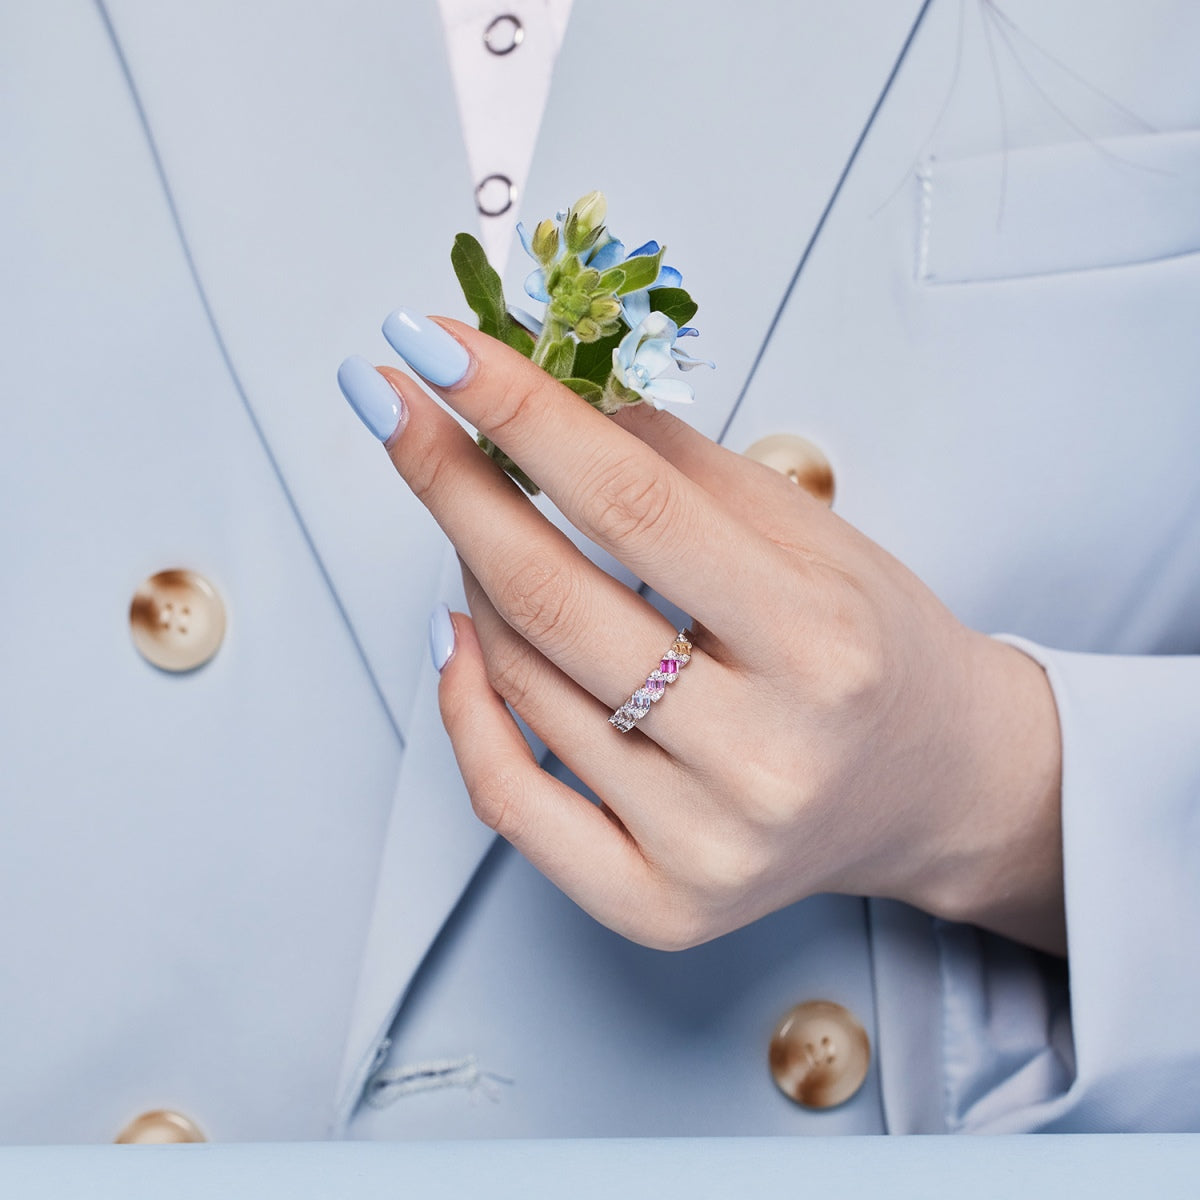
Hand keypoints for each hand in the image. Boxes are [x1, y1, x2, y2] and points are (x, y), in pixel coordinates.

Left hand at [360, 318, 1064, 954]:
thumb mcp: (812, 536)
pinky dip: (464, 705)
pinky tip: (460, 632)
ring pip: (522, 684)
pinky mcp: (657, 903)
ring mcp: (702, 844)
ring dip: (473, 577)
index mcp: (820, 643)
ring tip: (476, 517)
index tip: (435, 344)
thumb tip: (553, 396)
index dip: (519, 412)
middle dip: (451, 483)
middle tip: (394, 406)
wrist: (930, 787)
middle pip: (552, 600)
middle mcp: (764, 757)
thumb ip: (681, 467)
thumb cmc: (873, 652)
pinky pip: (509, 801)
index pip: (632, 504)